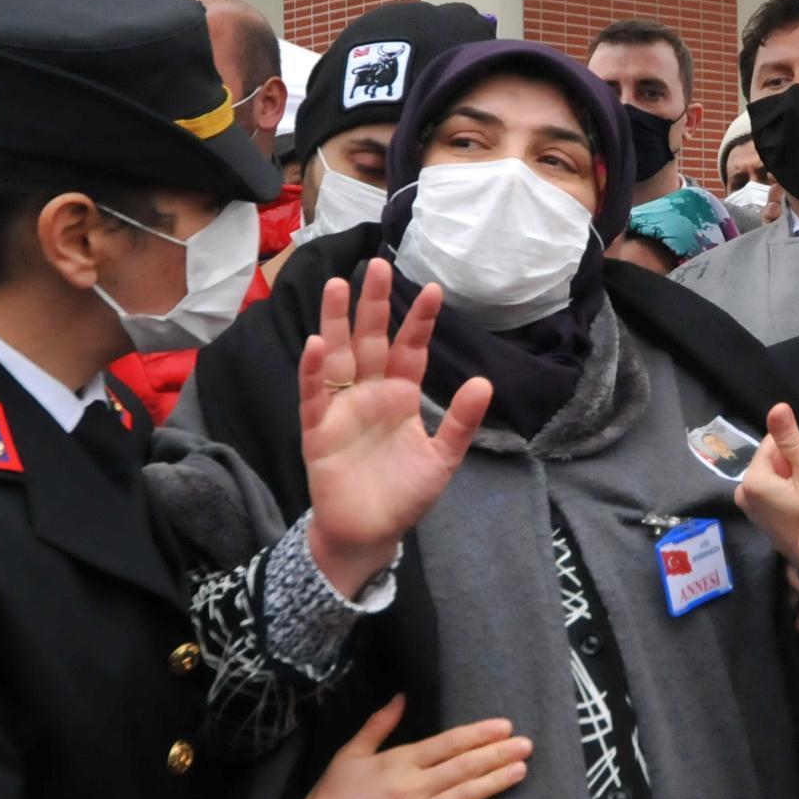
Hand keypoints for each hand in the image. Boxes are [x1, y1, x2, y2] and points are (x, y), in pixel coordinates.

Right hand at [266, 696, 528, 798]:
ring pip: (467, 796)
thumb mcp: (348, 756)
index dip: (479, 734)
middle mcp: (413, 788)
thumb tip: (401, 697)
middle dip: (499, 754)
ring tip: (522, 770)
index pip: (447, 743)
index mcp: (398, 763)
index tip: (504, 726)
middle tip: (527, 745)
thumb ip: (378, 726)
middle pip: (465, 766)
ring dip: (497, 782)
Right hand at [301, 261, 492, 596]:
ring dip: (335, 323)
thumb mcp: (442, 459)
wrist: (371, 533)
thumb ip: (460, 423)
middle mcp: (369, 394)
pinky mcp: (319, 430)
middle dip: (372, 305)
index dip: (419, 321)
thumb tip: (484, 383)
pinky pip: (315, 396)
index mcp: (400, 396)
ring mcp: (342, 408)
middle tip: (376, 265)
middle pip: (369, 341)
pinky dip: (314, 371)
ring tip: (337, 286)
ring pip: (337, 357)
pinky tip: (317, 344)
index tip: (432, 289)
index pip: (409, 349)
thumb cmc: (404, 494)